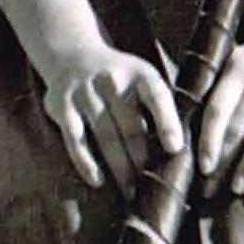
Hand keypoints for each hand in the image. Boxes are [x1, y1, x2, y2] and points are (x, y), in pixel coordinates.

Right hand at [30, 35, 186, 192]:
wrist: (72, 53)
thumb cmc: (119, 77)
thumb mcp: (142, 78)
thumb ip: (160, 106)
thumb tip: (181, 150)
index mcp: (139, 73)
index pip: (157, 97)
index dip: (167, 122)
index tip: (175, 148)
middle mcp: (111, 79)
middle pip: (130, 124)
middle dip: (142, 157)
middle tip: (152, 186)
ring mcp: (85, 91)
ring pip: (105, 135)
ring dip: (119, 166)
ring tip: (130, 190)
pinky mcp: (62, 104)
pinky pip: (75, 139)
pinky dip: (86, 162)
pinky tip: (97, 180)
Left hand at [194, 26, 243, 204]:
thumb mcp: (237, 62)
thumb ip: (219, 89)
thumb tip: (186, 127)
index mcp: (238, 69)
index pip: (217, 109)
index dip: (207, 140)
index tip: (202, 166)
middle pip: (238, 127)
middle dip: (223, 160)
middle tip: (212, 187)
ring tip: (239, 187)